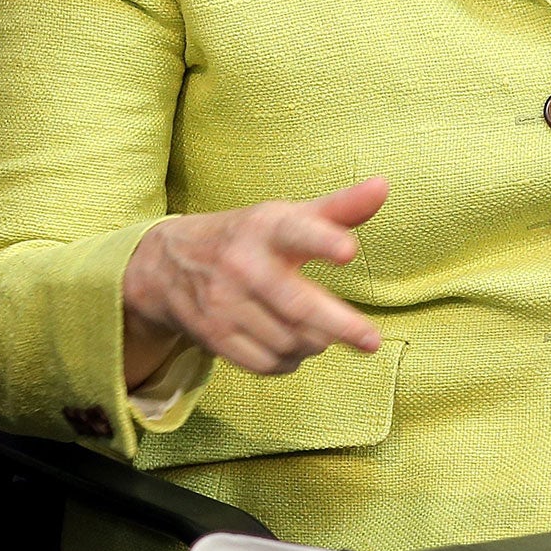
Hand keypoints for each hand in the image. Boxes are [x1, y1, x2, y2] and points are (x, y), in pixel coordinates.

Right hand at [120, 178, 386, 385]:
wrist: (166, 264)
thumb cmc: (245, 238)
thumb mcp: (284, 217)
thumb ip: (337, 209)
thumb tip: (384, 186)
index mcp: (264, 228)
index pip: (295, 231)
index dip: (323, 241)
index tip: (350, 251)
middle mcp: (242, 264)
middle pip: (297, 303)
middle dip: (338, 324)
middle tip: (370, 340)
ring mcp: (224, 303)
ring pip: (289, 340)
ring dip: (314, 344)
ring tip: (318, 333)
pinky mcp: (215, 335)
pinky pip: (267, 363)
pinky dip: (289, 362)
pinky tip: (292, 347)